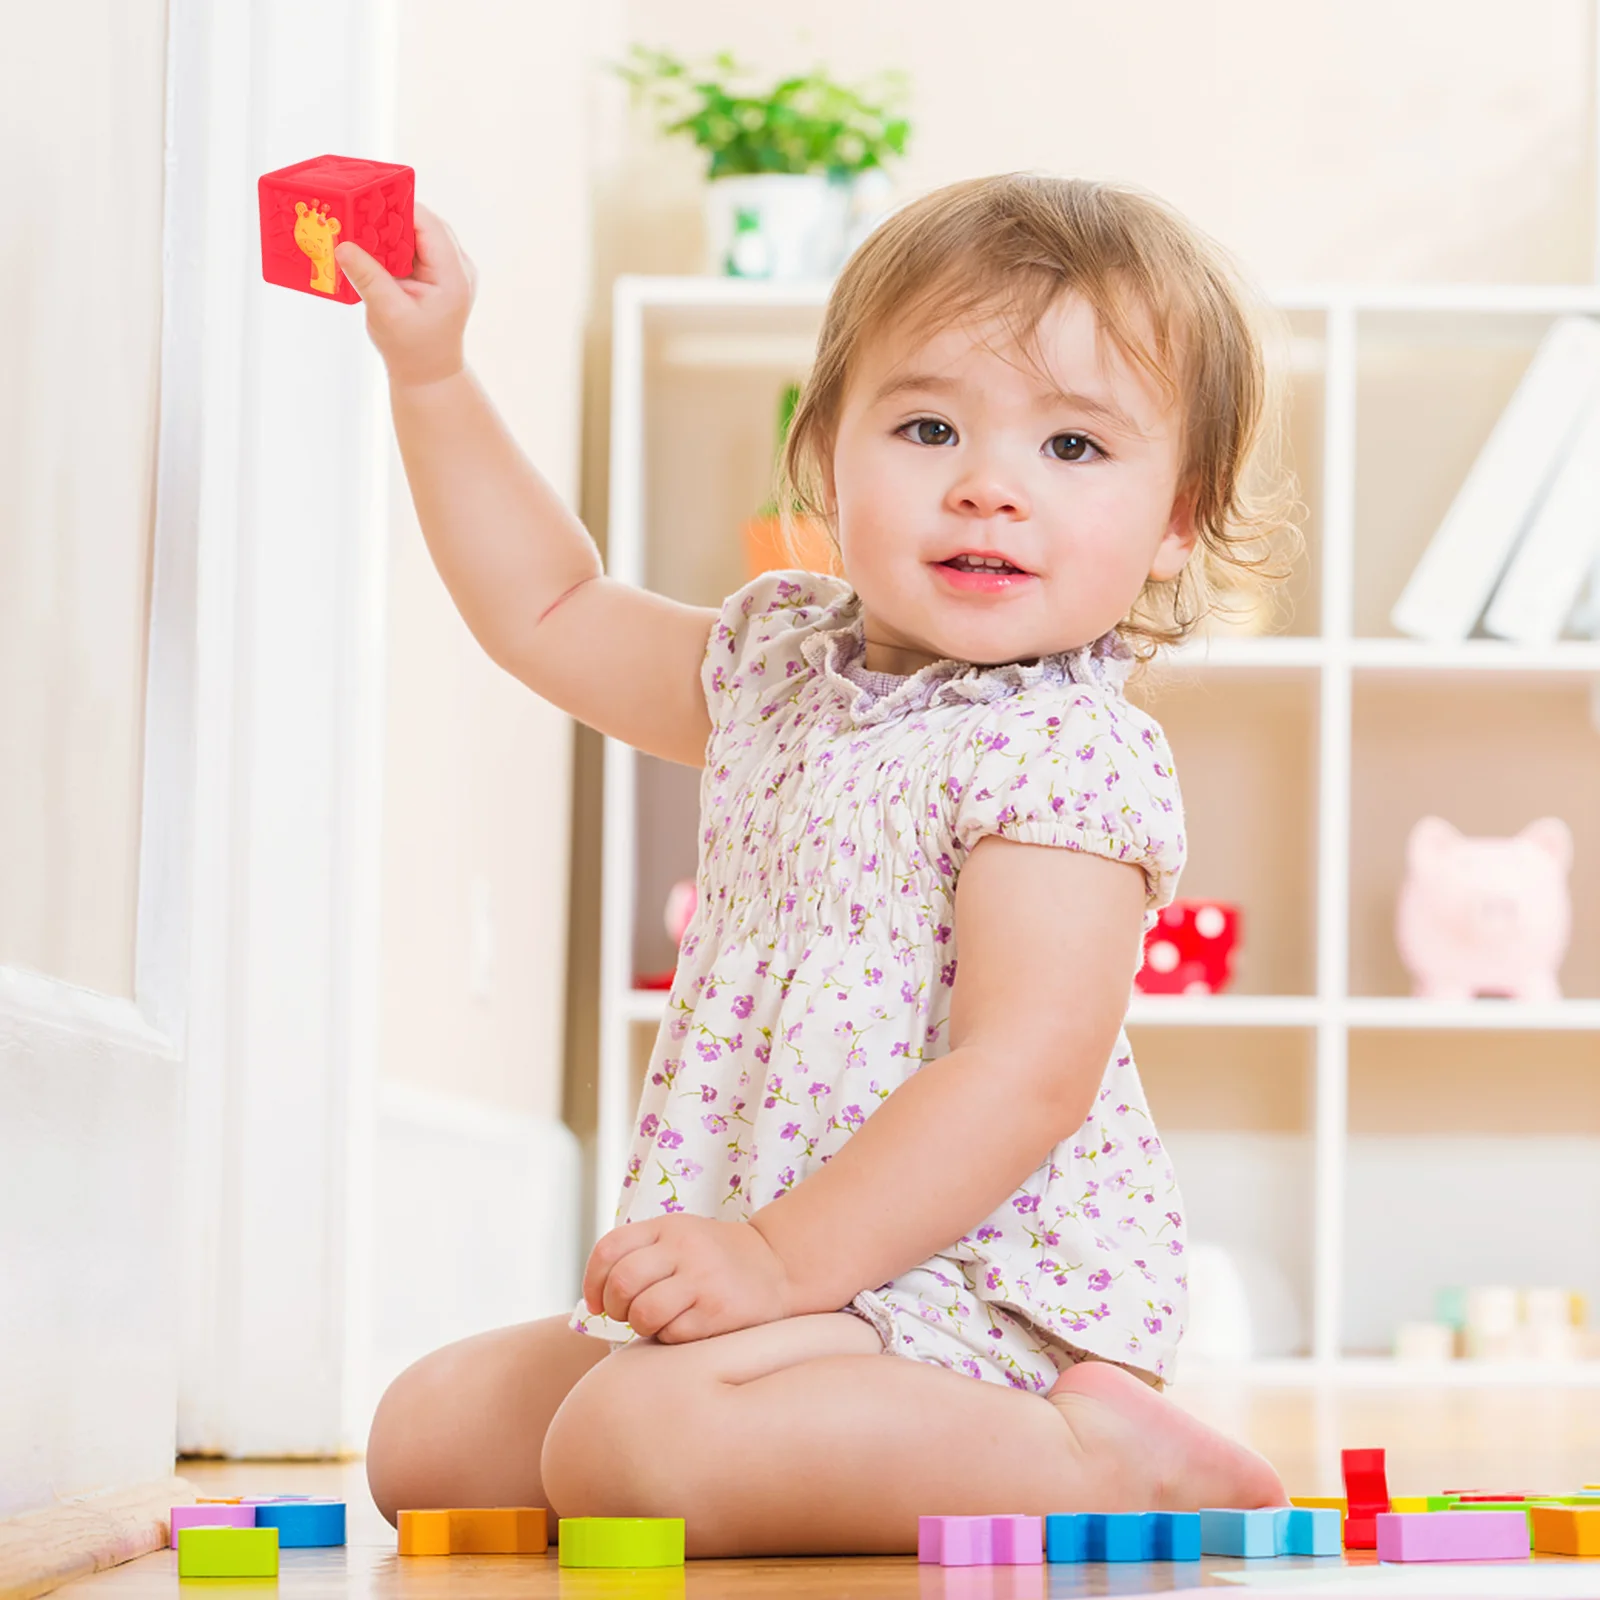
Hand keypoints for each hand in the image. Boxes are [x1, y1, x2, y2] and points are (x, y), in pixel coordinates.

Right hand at [334, 202, 474, 387]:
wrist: (428, 374)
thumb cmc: (412, 350)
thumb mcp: (387, 314)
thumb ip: (368, 277)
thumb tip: (342, 245)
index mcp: (453, 275)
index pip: (428, 224)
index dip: (398, 208)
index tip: (365, 202)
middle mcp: (456, 266)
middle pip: (422, 223)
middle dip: (389, 216)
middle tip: (355, 212)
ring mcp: (447, 268)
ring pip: (416, 232)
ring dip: (388, 229)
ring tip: (357, 226)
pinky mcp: (434, 272)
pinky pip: (411, 246)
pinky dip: (390, 243)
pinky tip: (367, 244)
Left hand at [582, 1215, 792, 1342]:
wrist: (777, 1267)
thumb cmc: (715, 1259)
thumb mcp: (679, 1238)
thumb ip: (641, 1254)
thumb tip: (596, 1297)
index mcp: (667, 1227)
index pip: (610, 1249)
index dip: (592, 1281)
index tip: (597, 1303)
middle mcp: (683, 1248)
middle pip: (622, 1282)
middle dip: (615, 1308)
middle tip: (627, 1315)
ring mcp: (701, 1279)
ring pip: (642, 1312)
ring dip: (640, 1326)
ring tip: (655, 1323)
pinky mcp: (716, 1311)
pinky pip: (671, 1334)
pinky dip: (669, 1338)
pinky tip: (684, 1327)